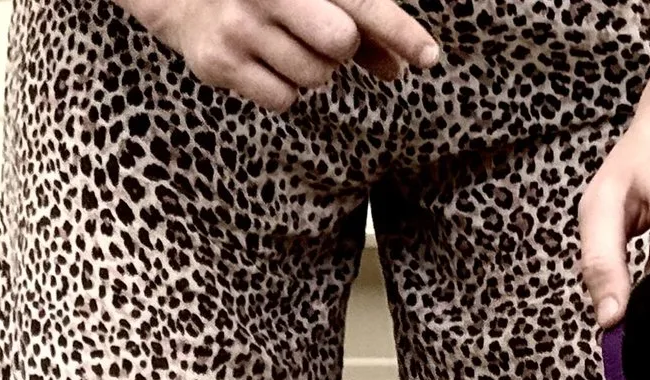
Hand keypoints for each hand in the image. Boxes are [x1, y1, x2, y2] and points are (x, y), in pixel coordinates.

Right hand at [123, 0, 440, 112]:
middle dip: (342, 49)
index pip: (362, 3)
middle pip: (339, 44)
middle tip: (324, 37)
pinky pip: (283, 100)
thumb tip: (399, 68)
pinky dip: (286, 90)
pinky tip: (266, 62)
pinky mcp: (220, 64)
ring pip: (313, 79)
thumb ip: (359, 25)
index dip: (399, 31)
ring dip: (312, 71)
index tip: (429, 58)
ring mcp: (241, 29)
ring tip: (285, 45)